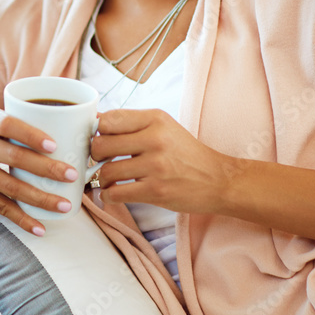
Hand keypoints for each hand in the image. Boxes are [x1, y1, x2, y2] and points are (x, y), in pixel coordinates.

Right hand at [0, 107, 80, 234]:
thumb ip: (27, 119)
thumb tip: (85, 121)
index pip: (8, 125)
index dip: (30, 135)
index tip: (55, 145)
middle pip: (13, 158)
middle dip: (46, 168)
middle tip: (72, 175)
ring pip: (9, 187)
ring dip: (40, 198)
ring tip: (65, 205)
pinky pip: (0, 207)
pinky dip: (22, 219)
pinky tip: (40, 227)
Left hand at [90, 108, 227, 212]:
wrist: (218, 180)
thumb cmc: (185, 153)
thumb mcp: (164, 127)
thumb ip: (133, 124)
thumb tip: (95, 124)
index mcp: (155, 118)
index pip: (108, 119)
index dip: (98, 131)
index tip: (101, 139)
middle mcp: (155, 139)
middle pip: (101, 145)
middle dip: (96, 155)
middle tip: (102, 160)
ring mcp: (155, 166)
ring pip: (106, 171)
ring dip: (102, 179)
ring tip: (109, 179)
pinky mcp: (156, 191)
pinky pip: (116, 194)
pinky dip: (108, 196)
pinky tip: (114, 193)